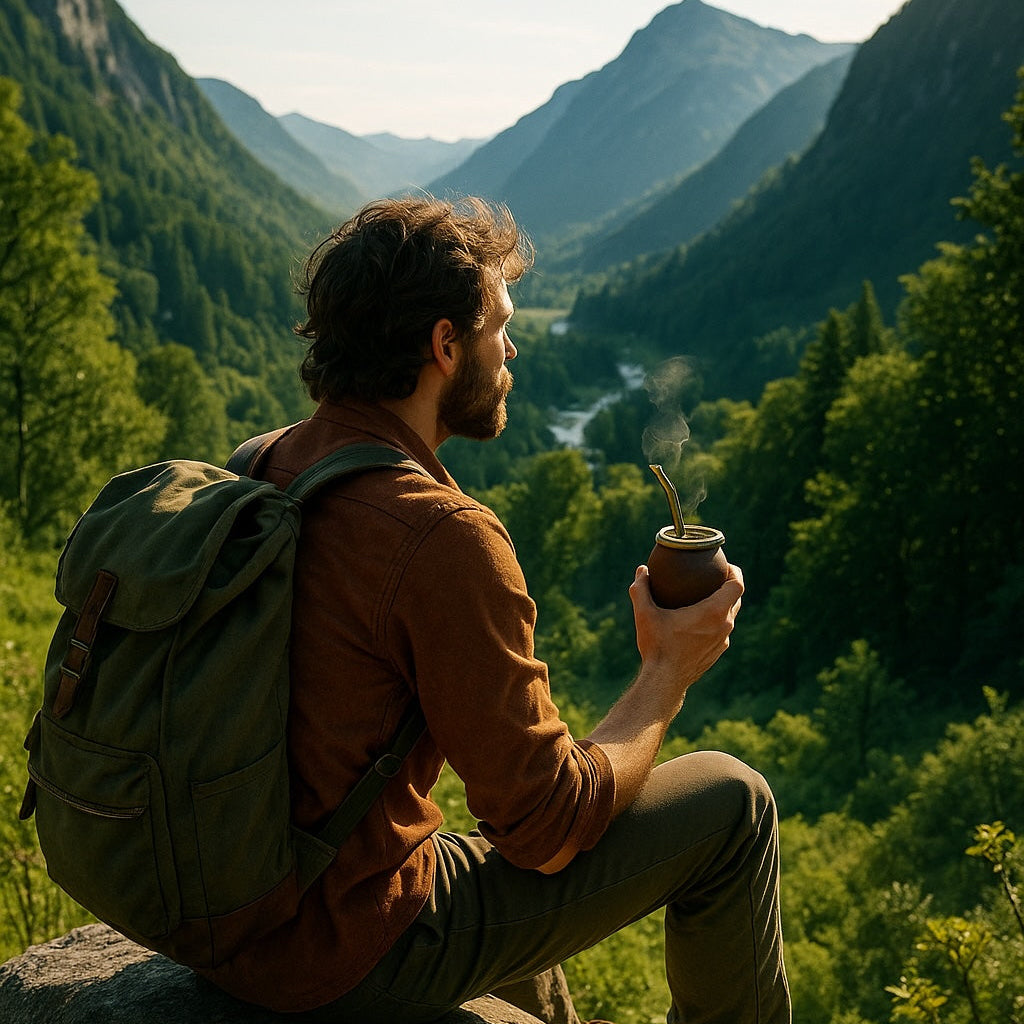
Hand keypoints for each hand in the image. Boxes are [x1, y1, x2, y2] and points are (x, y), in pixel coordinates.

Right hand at [629, 562, 743, 690]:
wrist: (664, 682)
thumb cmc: (657, 647)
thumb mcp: (644, 615)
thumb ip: (641, 590)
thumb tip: (641, 570)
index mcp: (713, 612)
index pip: (737, 584)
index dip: (734, 570)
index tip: (723, 565)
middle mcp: (724, 625)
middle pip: (736, 598)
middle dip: (728, 583)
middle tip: (712, 575)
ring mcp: (723, 640)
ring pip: (730, 615)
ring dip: (722, 603)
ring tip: (705, 596)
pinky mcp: (717, 652)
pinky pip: (722, 630)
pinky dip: (715, 620)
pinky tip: (697, 621)